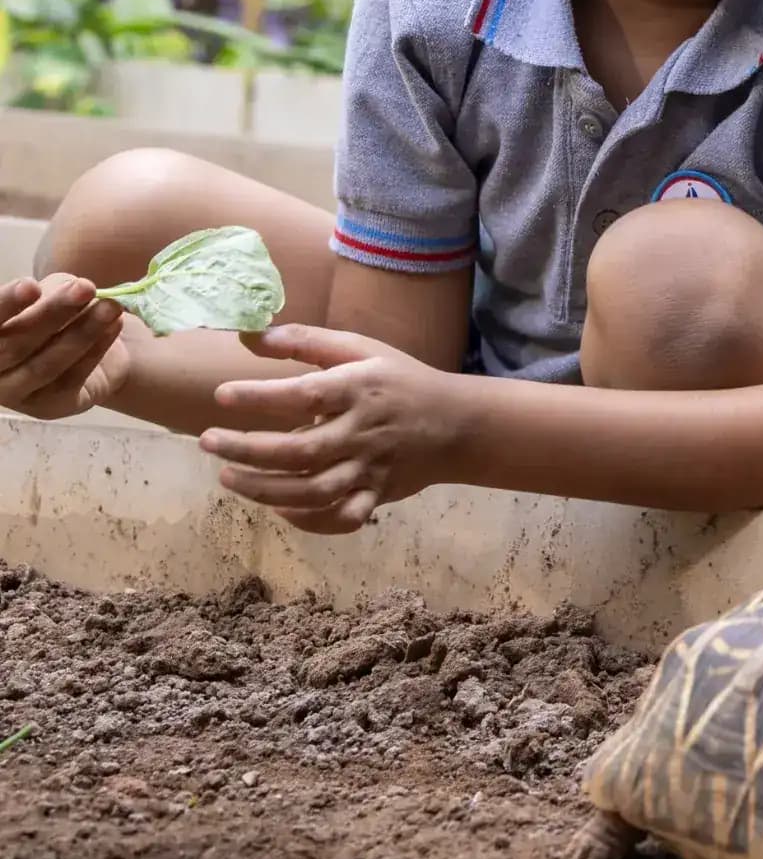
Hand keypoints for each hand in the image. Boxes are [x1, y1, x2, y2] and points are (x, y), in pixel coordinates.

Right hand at [0, 276, 128, 420]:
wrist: (93, 351)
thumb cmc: (59, 316)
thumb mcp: (50, 294)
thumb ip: (50, 292)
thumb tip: (73, 289)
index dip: (7, 304)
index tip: (32, 285)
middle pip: (15, 345)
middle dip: (52, 313)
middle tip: (86, 288)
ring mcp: (16, 393)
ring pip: (45, 365)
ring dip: (82, 332)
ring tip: (111, 307)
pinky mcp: (49, 407)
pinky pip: (72, 378)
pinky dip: (95, 351)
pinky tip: (115, 327)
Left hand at [198, 325, 471, 534]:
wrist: (458, 424)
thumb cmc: (400, 380)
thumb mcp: (361, 349)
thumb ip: (307, 341)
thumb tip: (251, 337)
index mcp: (360, 389)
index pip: (304, 395)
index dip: (261, 396)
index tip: (222, 394)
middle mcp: (363, 432)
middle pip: (299, 452)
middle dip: (247, 451)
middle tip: (208, 441)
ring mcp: (370, 469)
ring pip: (312, 492)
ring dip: (264, 490)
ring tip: (228, 477)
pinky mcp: (376, 496)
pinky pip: (341, 518)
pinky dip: (309, 521)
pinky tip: (279, 509)